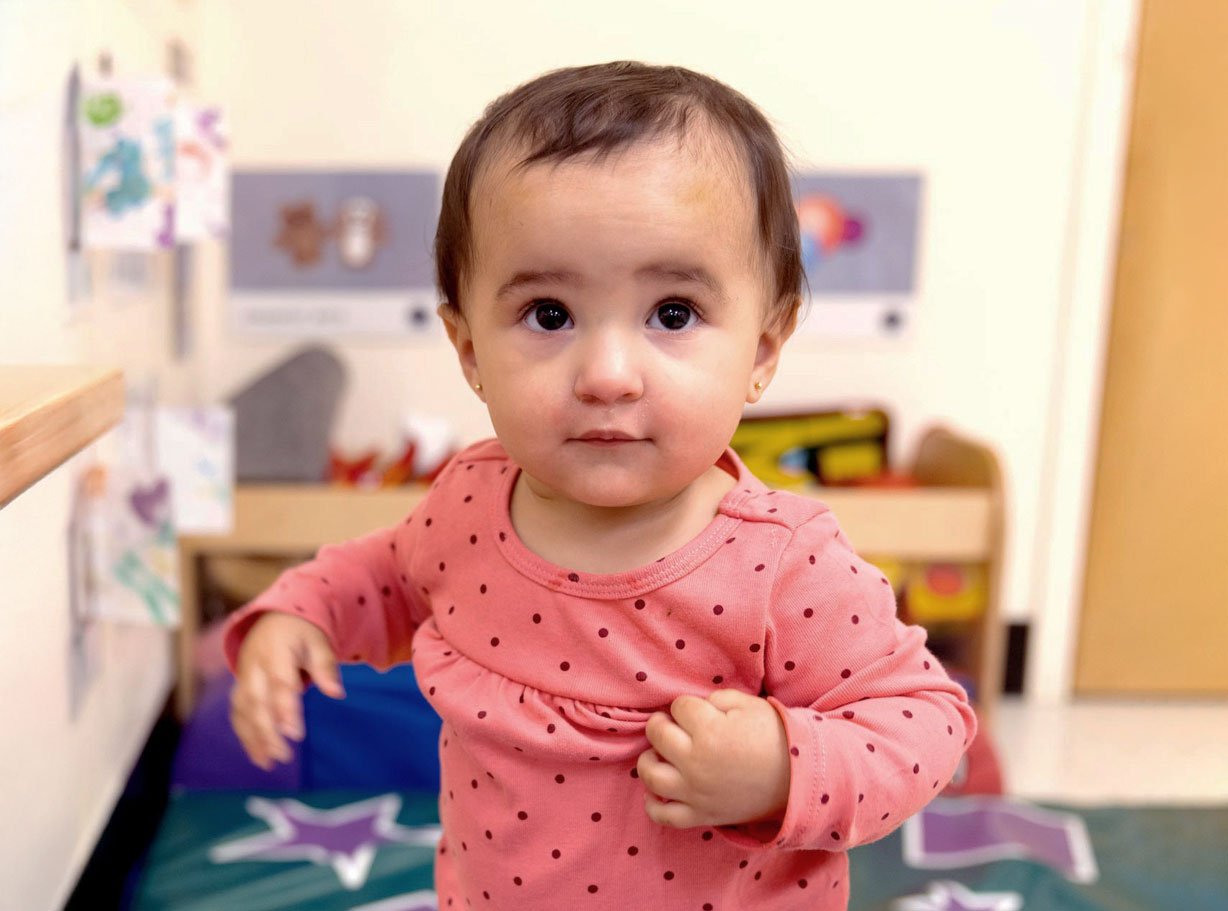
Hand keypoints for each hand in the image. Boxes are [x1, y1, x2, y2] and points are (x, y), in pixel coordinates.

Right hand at [229, 612, 344, 769]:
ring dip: (252, 738)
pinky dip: (244, 734)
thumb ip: (325, 667)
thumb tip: (337, 693)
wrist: (274, 619)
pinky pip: (237, 713)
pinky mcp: (239, 688)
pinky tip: (257, 755)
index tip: (296, 734)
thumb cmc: (301, 633)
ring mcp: (243, 678)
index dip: (285, 709)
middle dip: (267, 731)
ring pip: (243, 711)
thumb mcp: (318, 642)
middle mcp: (255, 666)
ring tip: (268, 763)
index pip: (280, 684)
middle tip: (284, 755)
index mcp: (276, 652)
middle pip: (257, 702)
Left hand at [637, 689, 790, 828]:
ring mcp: (695, 793)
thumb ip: (715, 698)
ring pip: (650, 774)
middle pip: (657, 734)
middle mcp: (695, 763)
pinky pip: (663, 815)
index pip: (678, 707)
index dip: (687, 705)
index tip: (700, 710)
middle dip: (664, 723)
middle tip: (677, 725)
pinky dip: (653, 803)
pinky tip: (658, 789)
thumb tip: (693, 707)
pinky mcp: (701, 815)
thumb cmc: (774, 737)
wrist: (797, 778)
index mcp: (709, 731)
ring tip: (661, 753)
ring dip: (649, 758)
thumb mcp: (748, 704)